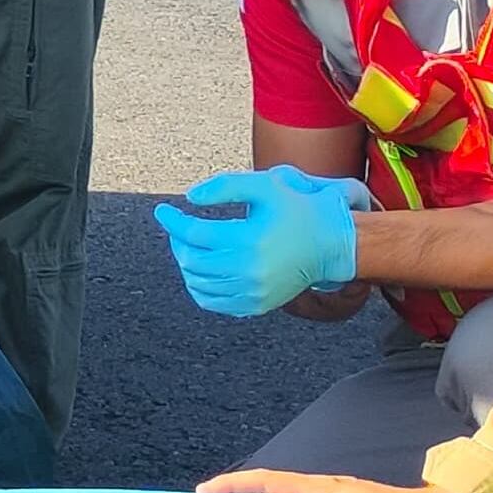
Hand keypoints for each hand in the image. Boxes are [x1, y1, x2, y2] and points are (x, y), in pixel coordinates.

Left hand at [153, 165, 372, 315]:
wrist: (329, 245)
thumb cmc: (295, 211)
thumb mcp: (265, 187)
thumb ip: (225, 186)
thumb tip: (190, 197)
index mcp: (249, 240)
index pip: (194, 234)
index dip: (172, 221)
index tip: (163, 210)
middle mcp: (249, 270)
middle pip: (192, 260)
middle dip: (177, 241)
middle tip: (178, 227)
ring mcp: (252, 292)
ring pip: (197, 284)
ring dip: (185, 263)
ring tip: (189, 246)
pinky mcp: (255, 305)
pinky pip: (213, 303)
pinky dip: (198, 286)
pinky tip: (200, 269)